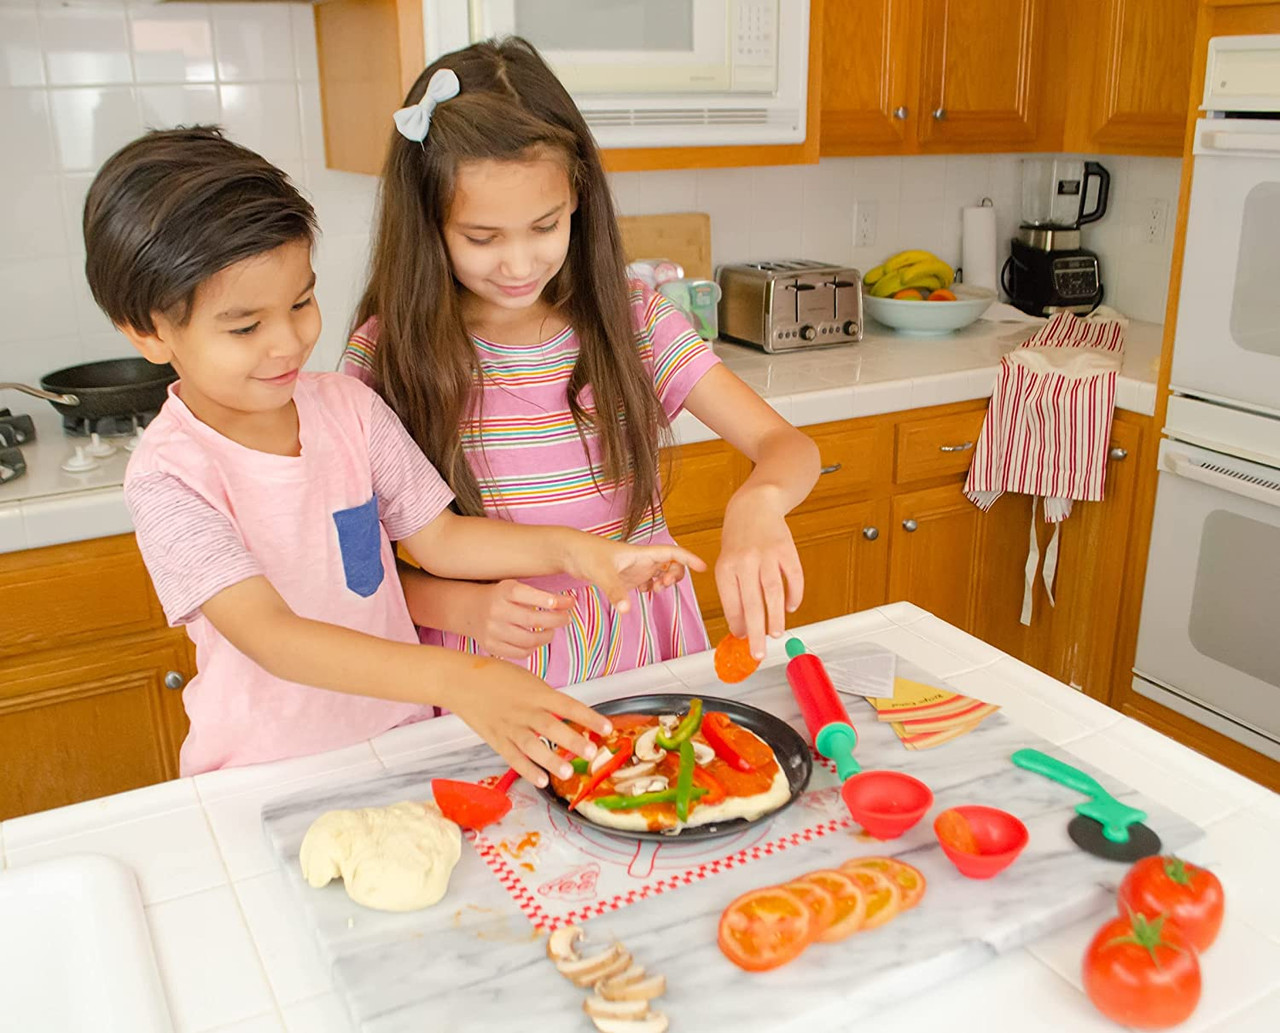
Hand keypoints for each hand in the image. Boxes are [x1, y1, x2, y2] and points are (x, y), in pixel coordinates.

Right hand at [444, 658, 612, 787]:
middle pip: (551, 727)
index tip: (608, 728)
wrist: (460, 680)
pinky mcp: (496, 739)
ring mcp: (510, 727)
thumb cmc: (496, 676)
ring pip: (533, 746)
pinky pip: (514, 758)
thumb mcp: (528, 680)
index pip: (569, 705)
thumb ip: (548, 699)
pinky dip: (527, 770)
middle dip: (572, 740)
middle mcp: (525, 710)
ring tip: (567, 773)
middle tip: (591, 752)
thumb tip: (571, 716)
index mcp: (537, 693)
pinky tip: (542, 780)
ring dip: (551, 760)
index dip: (589, 717)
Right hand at [457, 580, 573, 659]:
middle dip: (556, 620)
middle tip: (566, 618)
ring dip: (547, 636)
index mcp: (504, 591)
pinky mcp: (491, 646)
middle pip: (533, 620)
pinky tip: (535, 640)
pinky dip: (533, 648)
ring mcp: (493, 630)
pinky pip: (520, 653)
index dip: (550, 600)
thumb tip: (570, 602)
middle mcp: (497, 611)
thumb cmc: (501, 597)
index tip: (569, 602)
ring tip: (551, 630)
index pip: (529, 595)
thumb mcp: (516, 588)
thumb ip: (541, 595)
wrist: (470, 609)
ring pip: (529, 640)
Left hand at [564, 536, 705, 610]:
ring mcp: (634, 568)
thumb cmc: (585, 553)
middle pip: (671, 563)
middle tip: (664, 585)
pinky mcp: (626, 577)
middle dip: (676, 574)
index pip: (672, 552)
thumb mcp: (601, 573)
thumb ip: (615, 591)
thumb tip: (626, 610)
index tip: (702, 567)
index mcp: (640, 553)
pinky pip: (648, 581)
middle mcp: (640, 559)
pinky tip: (645, 592)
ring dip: (665, 581)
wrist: (568, 552)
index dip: (688, 559)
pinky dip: (652, 587)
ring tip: (656, 589)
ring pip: (660, 573)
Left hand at [716, 486, 803, 659]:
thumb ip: (733, 592)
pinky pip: (793, 577)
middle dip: (756, 633)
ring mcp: (767, 555)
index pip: (731, 603)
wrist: (754, 505)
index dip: (737, 625)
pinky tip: (791, 607)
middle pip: (752, 603)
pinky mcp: (786, 550)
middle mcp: (745, 561)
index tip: (742, 641)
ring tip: (776, 634)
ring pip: (773, 593)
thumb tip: (742, 626)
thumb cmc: (738, 539)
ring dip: (776, 617)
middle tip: (759, 653)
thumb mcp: (726, 562)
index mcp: (725, 567)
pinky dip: (794, 595)